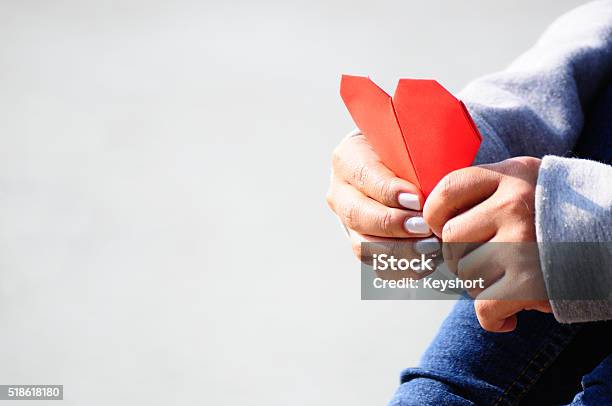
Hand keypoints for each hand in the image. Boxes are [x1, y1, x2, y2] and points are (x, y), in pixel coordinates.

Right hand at [326, 132, 432, 260]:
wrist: (407, 167)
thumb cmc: (413, 151)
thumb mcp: (413, 142)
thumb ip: (420, 154)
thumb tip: (437, 178)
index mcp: (349, 157)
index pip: (364, 176)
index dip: (389, 191)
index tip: (418, 200)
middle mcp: (341, 190)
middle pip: (358, 214)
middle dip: (393, 224)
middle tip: (425, 227)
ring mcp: (347, 220)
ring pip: (363, 244)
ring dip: (398, 250)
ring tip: (430, 248)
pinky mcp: (360, 242)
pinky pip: (375, 263)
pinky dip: (401, 266)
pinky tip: (425, 262)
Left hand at [423, 157, 551, 331]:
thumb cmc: (555, 218)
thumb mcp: (525, 183)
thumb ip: (483, 190)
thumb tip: (426, 221)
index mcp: (510, 175)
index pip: (447, 190)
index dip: (436, 215)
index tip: (446, 229)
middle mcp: (515, 204)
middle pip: (451, 238)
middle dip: (459, 257)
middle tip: (485, 262)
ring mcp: (523, 241)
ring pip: (466, 274)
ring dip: (479, 286)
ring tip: (506, 281)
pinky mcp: (531, 280)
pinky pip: (485, 307)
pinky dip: (493, 318)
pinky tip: (508, 315)